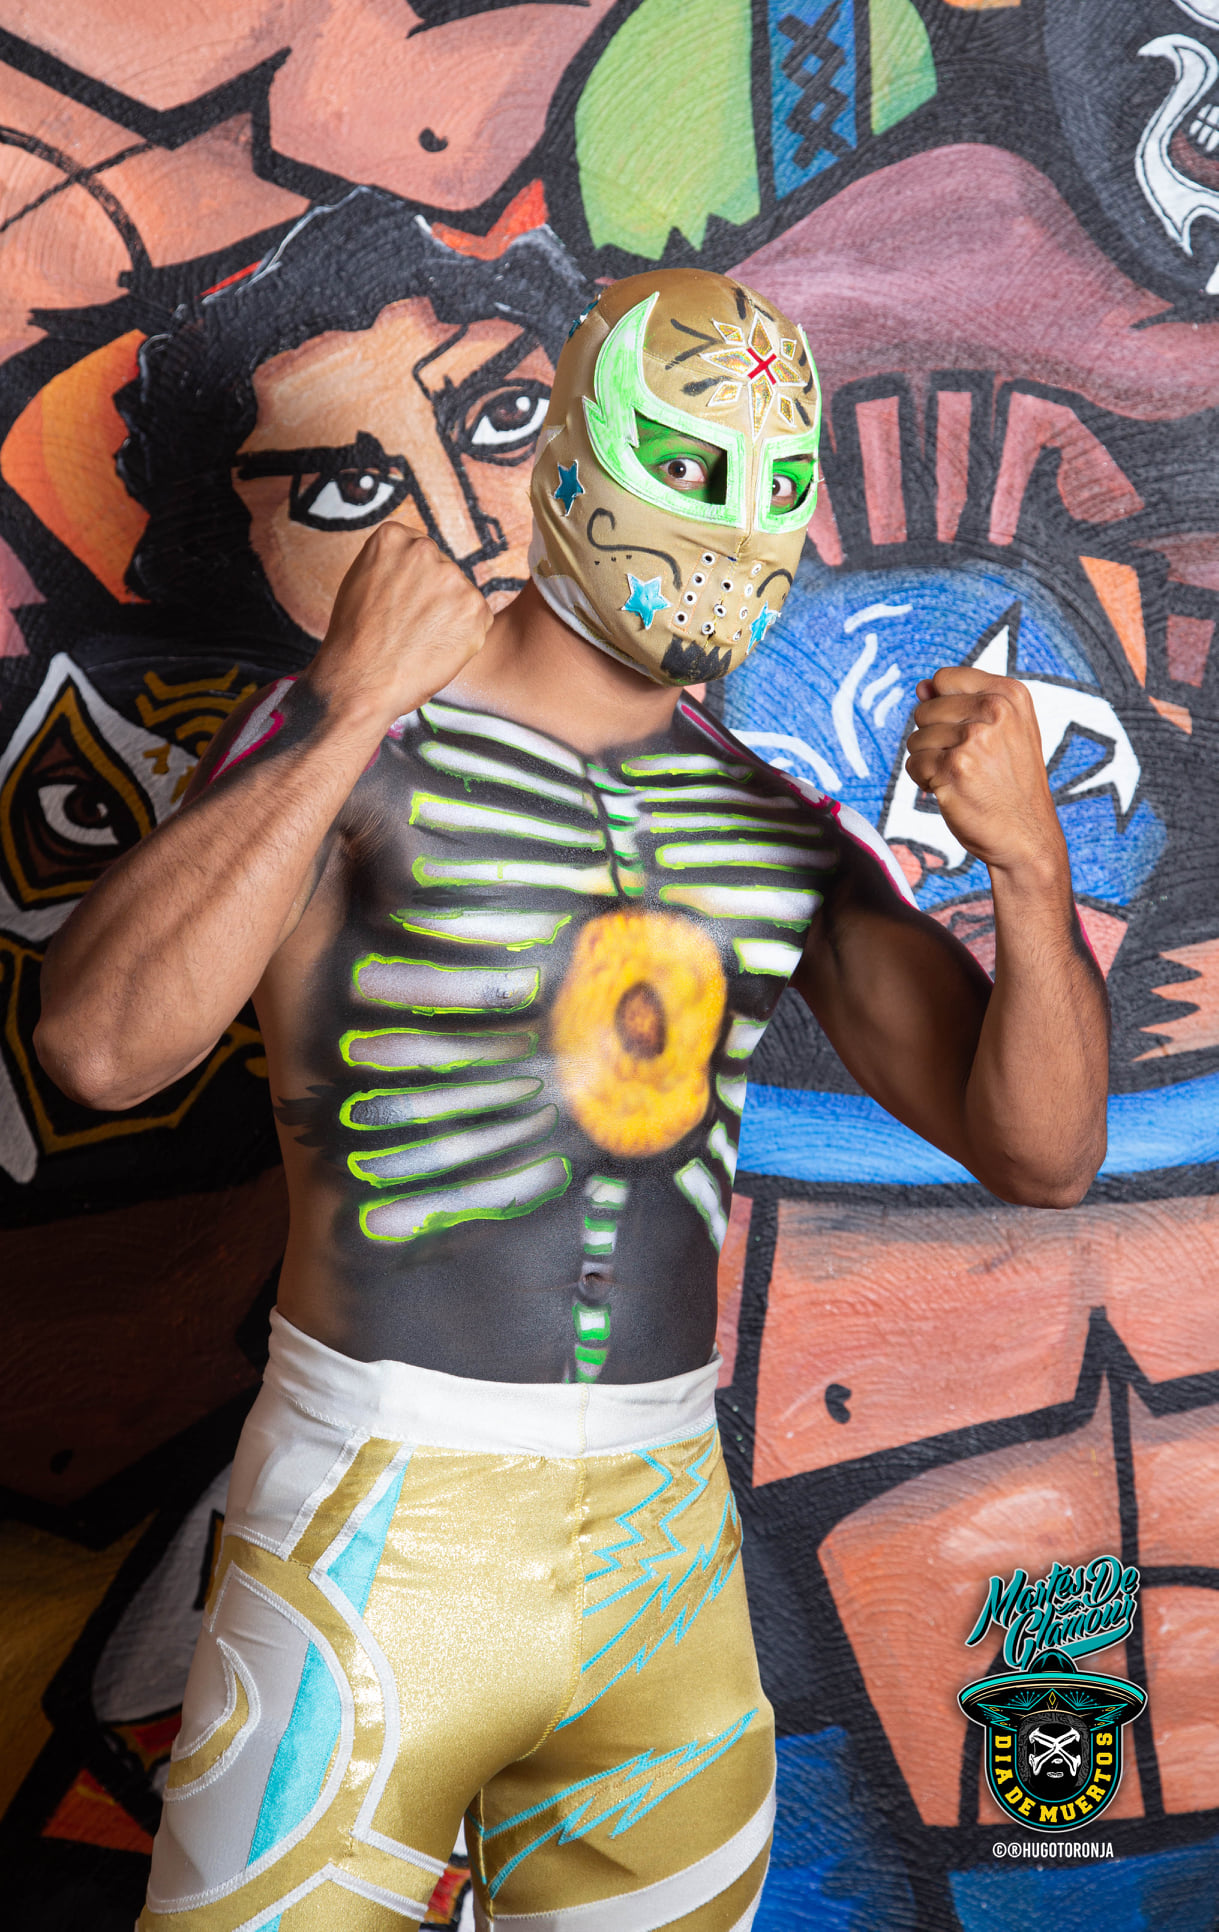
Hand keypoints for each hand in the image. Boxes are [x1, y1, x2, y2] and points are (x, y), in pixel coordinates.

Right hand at [304, 522, 491, 727]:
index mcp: (392, 536)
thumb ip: (393, 564)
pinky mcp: (475, 607)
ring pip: (461, 595)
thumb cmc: (355, 638)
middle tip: (411, 628)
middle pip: (443, 571)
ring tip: (421, 641)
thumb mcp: (362, 580)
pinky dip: (465, 636)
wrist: (360, 679)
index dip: (412, 583)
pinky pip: (479, 619)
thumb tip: (420, 567)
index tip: (400, 604)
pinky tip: (437, 649)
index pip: (419, 552)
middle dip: (434, 597)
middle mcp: (425, 548)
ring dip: (450, 616)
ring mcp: (452, 577)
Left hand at [905, 666, 1064, 875]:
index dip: (941, 706)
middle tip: (966, 762)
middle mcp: (994, 711)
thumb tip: (920, 687)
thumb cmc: (1011, 784)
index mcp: (1010, 694)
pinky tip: (952, 790)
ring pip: (915, 739)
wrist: (1027, 836)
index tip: (964, 729)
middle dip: (934, 738)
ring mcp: (974, 740)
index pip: (944, 678)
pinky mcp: (954, 769)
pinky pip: (913, 765)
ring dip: (929, 762)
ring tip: (962, 777)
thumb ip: (962, 702)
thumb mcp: (1004, 731)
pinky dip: (925, 781)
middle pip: (925, 710)